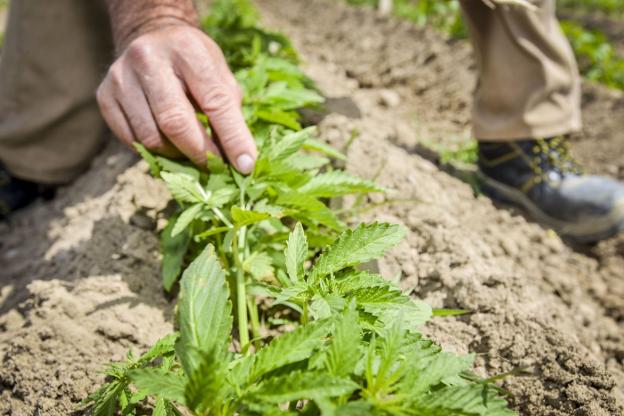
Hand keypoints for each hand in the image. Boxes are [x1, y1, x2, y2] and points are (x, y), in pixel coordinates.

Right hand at [96, 24, 256, 172]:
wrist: (150, 39)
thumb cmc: (194, 64)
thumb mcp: (219, 75)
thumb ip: (229, 113)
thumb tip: (239, 160)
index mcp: (187, 49)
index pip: (215, 102)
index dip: (233, 138)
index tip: (245, 166)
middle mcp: (148, 58)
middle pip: (175, 123)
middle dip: (200, 153)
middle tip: (216, 167)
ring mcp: (121, 77)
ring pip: (151, 137)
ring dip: (177, 155)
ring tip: (192, 153)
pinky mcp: (104, 96)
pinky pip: (131, 140)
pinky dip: (154, 151)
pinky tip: (167, 143)